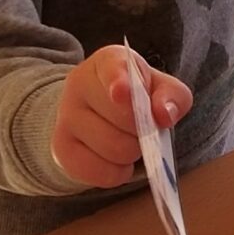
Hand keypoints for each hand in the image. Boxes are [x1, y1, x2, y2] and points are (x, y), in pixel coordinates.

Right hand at [51, 45, 192, 190]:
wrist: (98, 113)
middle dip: (144, 129)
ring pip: (114, 149)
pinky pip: (100, 172)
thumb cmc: (137, 97)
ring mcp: (65, 117)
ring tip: (129, 141)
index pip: (112, 68)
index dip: (119, 81)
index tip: (124, 92)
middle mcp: (79, 84)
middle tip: (143, 127)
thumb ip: (172, 96)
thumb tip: (165, 114)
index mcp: (107, 62)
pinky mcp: (61, 149)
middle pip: (123, 118)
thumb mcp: (161, 89)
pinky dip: (118, 172)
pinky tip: (116, 160)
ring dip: (132, 153)